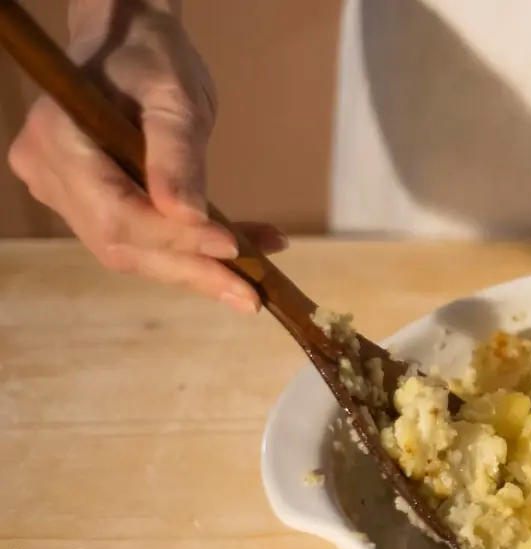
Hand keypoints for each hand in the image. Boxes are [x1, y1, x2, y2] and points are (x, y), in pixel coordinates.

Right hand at [6, 1, 285, 314]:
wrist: (130, 43)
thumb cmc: (152, 57)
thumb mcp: (175, 97)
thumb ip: (178, 156)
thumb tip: (190, 218)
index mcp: (58, 139)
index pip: (117, 213)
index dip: (175, 239)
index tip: (234, 248)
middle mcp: (48, 173)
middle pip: (120, 243)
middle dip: (192, 269)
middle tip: (253, 295)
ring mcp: (61, 191)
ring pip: (130, 250)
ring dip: (196, 268)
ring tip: (255, 280)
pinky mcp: (85, 202)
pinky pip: (136, 238)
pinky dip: (187, 252)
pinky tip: (238, 254)